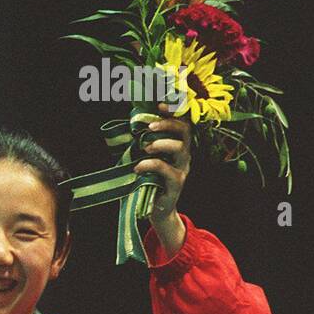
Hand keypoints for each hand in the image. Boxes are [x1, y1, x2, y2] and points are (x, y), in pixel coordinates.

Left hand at [135, 101, 190, 220]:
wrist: (156, 209)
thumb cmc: (148, 180)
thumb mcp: (145, 159)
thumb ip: (142, 143)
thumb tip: (128, 124)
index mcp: (177, 146)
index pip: (182, 123)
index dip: (174, 112)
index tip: (160, 104)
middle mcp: (183, 155)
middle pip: (185, 131)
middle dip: (168, 124)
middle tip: (149, 125)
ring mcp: (182, 169)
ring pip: (180, 149)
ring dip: (161, 144)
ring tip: (145, 147)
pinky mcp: (177, 183)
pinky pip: (167, 170)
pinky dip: (150, 165)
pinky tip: (137, 168)